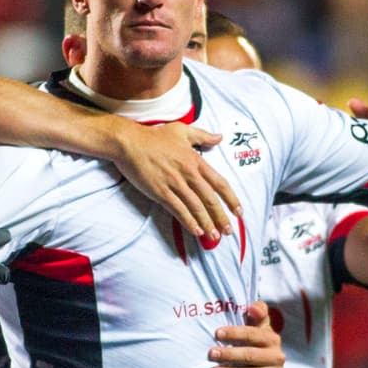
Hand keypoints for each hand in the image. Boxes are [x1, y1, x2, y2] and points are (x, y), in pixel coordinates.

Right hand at [112, 120, 241, 240]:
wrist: (130, 142)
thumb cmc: (154, 136)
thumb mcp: (182, 131)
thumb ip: (203, 136)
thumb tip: (219, 137)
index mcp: (196, 160)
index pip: (220, 183)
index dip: (231, 199)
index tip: (238, 211)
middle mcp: (188, 174)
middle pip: (210, 199)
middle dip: (221, 217)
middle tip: (228, 231)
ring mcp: (174, 184)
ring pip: (196, 207)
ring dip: (207, 223)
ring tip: (214, 236)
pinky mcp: (160, 192)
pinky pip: (178, 210)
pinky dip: (188, 222)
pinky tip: (196, 231)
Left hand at [209, 301, 283, 367]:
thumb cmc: (255, 344)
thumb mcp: (258, 327)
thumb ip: (257, 313)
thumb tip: (253, 308)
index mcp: (272, 339)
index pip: (252, 335)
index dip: (235, 333)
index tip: (217, 334)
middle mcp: (277, 357)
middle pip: (251, 356)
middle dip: (229, 355)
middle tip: (211, 354)